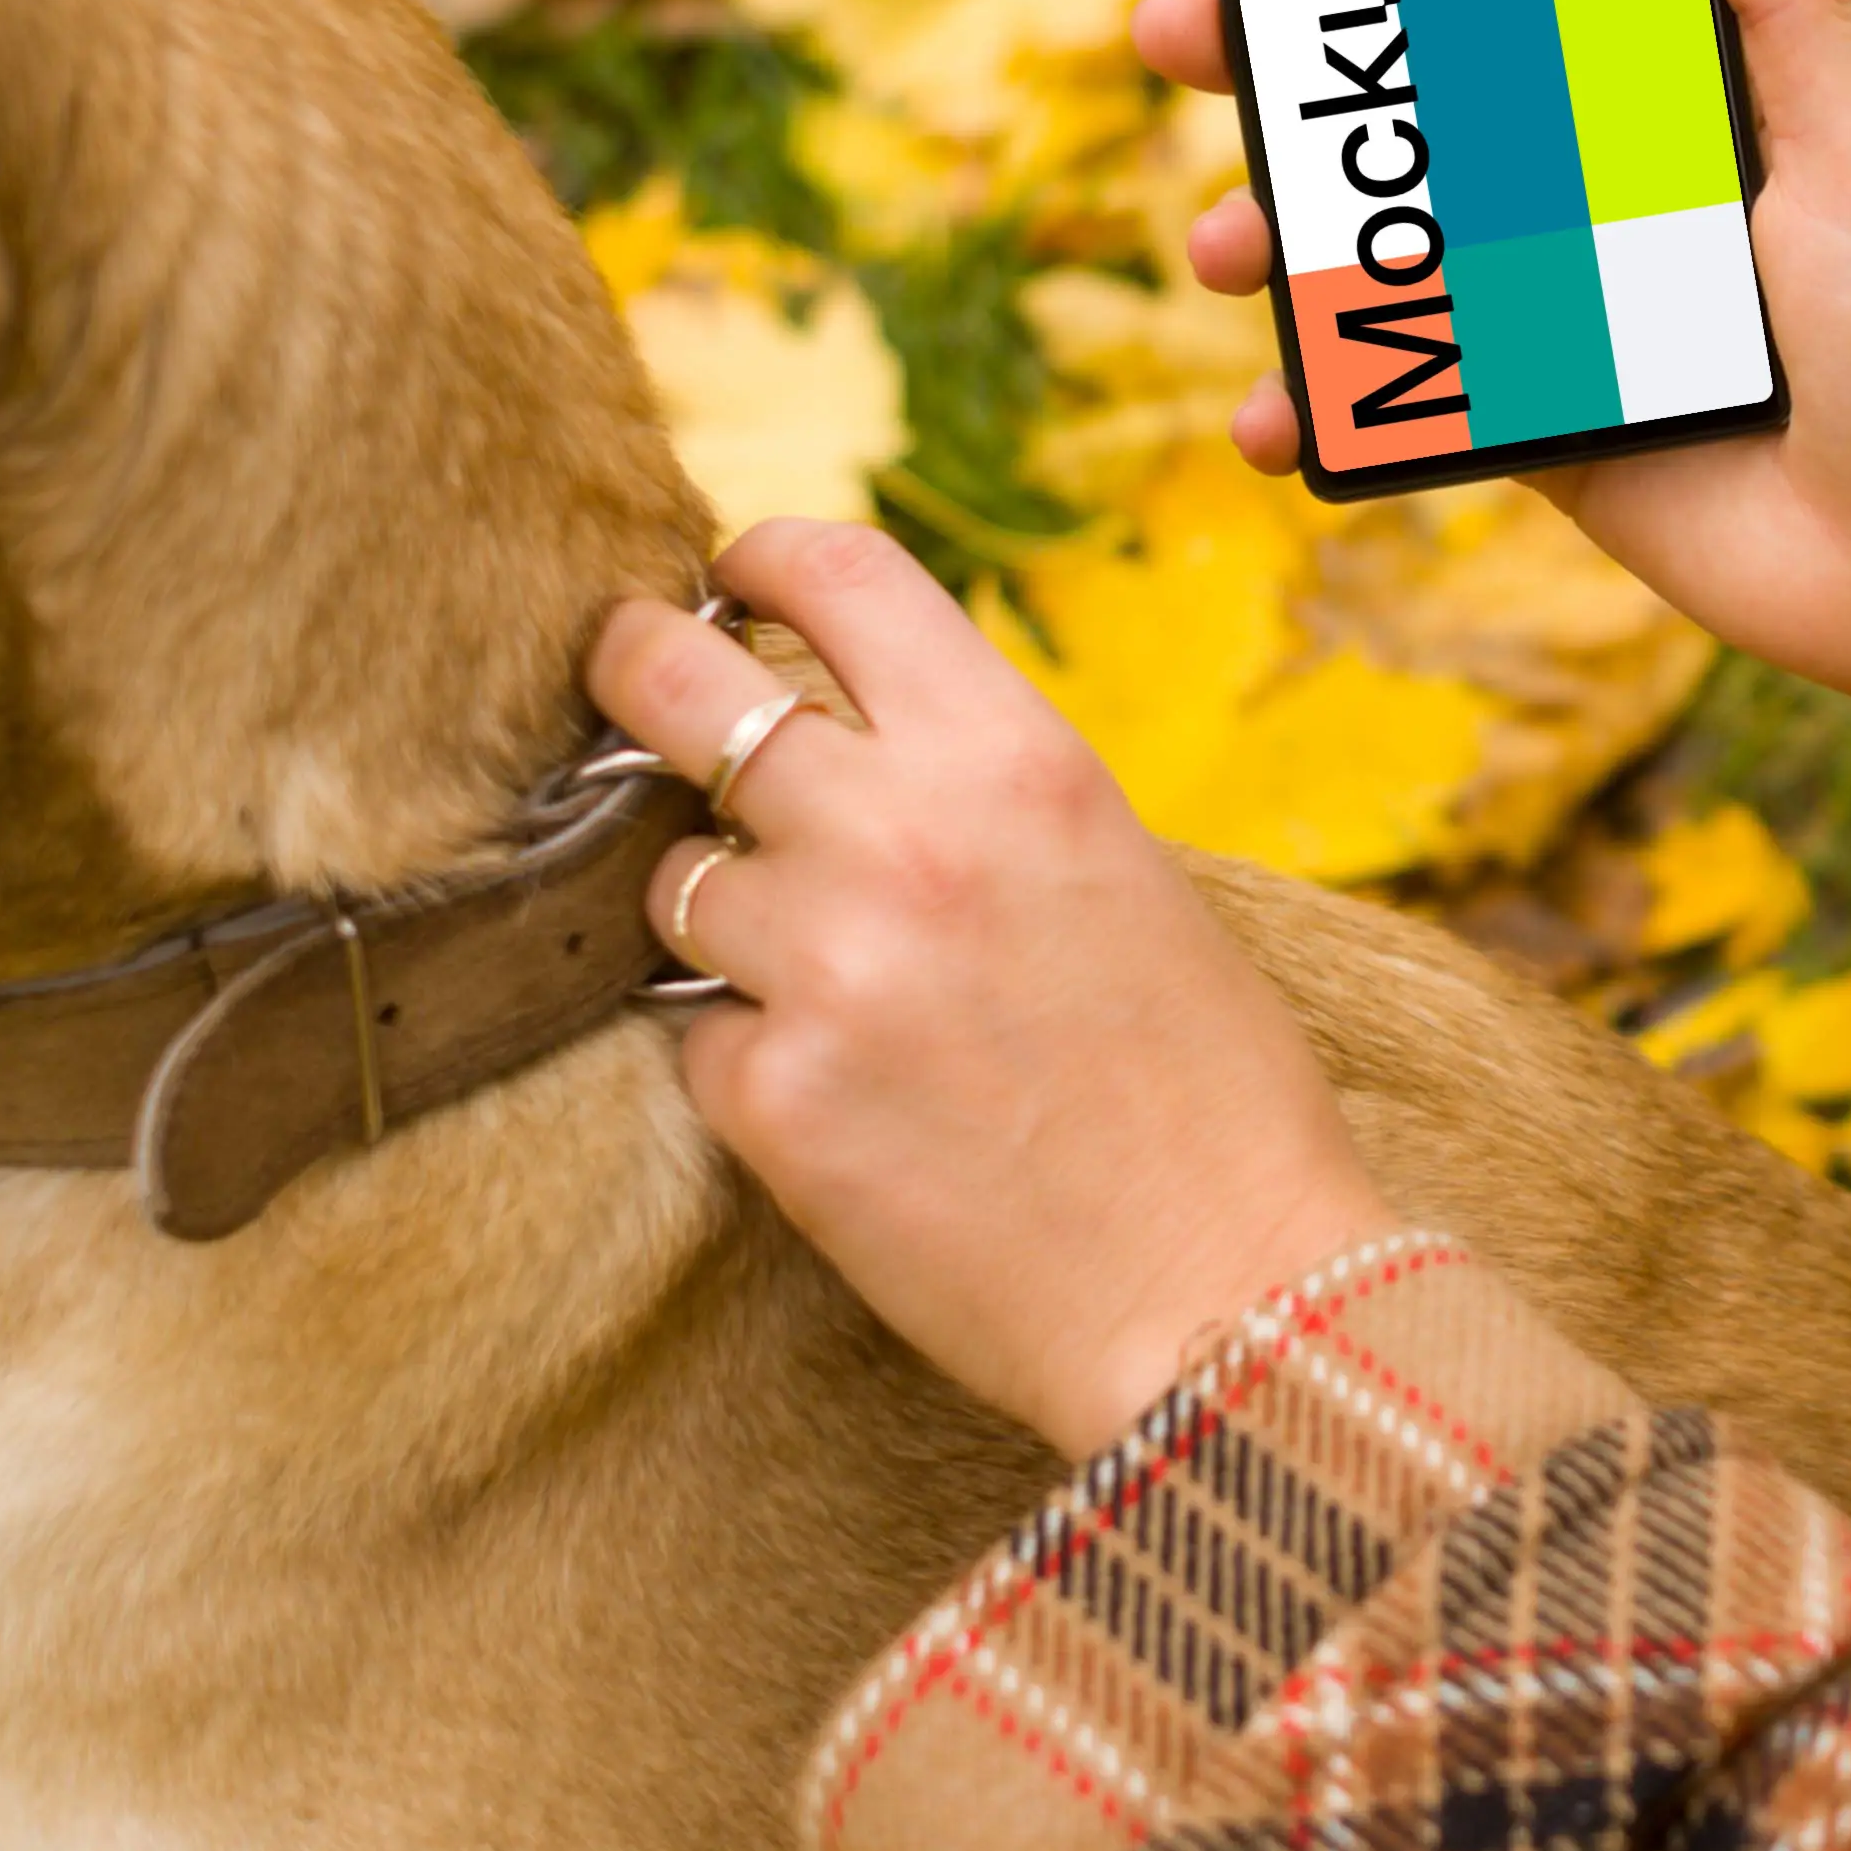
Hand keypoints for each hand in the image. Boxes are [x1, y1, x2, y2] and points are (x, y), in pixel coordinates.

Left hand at [588, 520, 1399, 1457]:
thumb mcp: (1120, 871)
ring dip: (711, 912)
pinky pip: (691, 1031)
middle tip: (626, 693)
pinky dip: (743, 1058)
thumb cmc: (1206, 1091)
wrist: (1225, 1293)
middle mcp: (903, 835)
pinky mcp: (772, 1100)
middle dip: (631, 673)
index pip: (835, 571)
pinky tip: (841, 1102)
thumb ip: (982, 786)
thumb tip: (847, 732)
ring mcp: (824, 966)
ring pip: (670, 878)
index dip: (754, 558)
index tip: (723, 580)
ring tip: (814, 976)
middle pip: (673, 683)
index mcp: (1015, 757)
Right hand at [1138, 0, 1850, 849]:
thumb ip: (1792, 14)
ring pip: (1369, 253)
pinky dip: (1313, 408)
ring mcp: (1544, 315)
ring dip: (1270, 238)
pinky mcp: (1529, 432)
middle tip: (1173, 35)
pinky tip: (1267, 420)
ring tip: (1224, 249)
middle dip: (1272, 73)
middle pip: (1399, 114)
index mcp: (1658, 105)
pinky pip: (1395, 404)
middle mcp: (1584, 198)